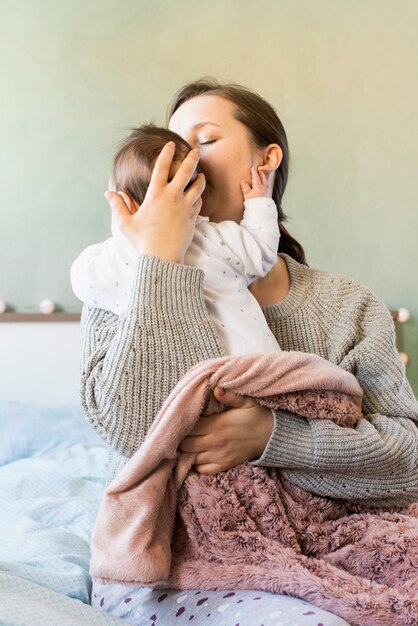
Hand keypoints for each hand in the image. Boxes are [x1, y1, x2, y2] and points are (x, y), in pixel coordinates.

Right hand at [105, 142, 205, 262]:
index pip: (161, 167)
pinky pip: (199, 202)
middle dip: (191, 159)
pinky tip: (198, 195)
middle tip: (195, 151)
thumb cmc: (143, 241)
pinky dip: (199, 197)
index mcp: (155, 195)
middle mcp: (172, 197)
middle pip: (186, 172)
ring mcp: (185, 207)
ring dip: (199, 178)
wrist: (163, 257)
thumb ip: (118, 207)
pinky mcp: (192, 218)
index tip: (171, 144)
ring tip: (200, 174)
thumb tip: (109, 194)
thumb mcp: (126, 224)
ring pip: (197, 186)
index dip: (167, 153)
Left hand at [179, 386, 273, 474]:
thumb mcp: (247, 401)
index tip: (184, 419)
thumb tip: (216, 388)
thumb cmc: (257, 416)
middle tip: (185, 431)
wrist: (271, 436)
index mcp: (218, 425)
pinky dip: (197, 463)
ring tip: (190, 442)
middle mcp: (215, 442)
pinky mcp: (224, 465)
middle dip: (182, 438)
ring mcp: (219, 456)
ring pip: (191, 457)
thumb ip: (230, 395)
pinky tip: (198, 454)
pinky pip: (202, 470)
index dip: (183, 423)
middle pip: (185, 444)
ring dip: (188, 451)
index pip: (189, 427)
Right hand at [240, 167, 268, 200]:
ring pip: (265, 183)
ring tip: (262, 177)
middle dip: (261, 174)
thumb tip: (243, 181)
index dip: (254, 172)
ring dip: (264, 178)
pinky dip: (265, 184)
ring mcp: (265, 192)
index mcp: (258, 186)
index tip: (252, 168)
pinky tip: (263, 186)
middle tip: (259, 170)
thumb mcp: (247, 195)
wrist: (259, 211)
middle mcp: (263, 188)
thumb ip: (245, 187)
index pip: (256, 177)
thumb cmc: (253, 203)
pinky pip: (266, 187)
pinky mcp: (266, 196)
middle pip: (263, 179)